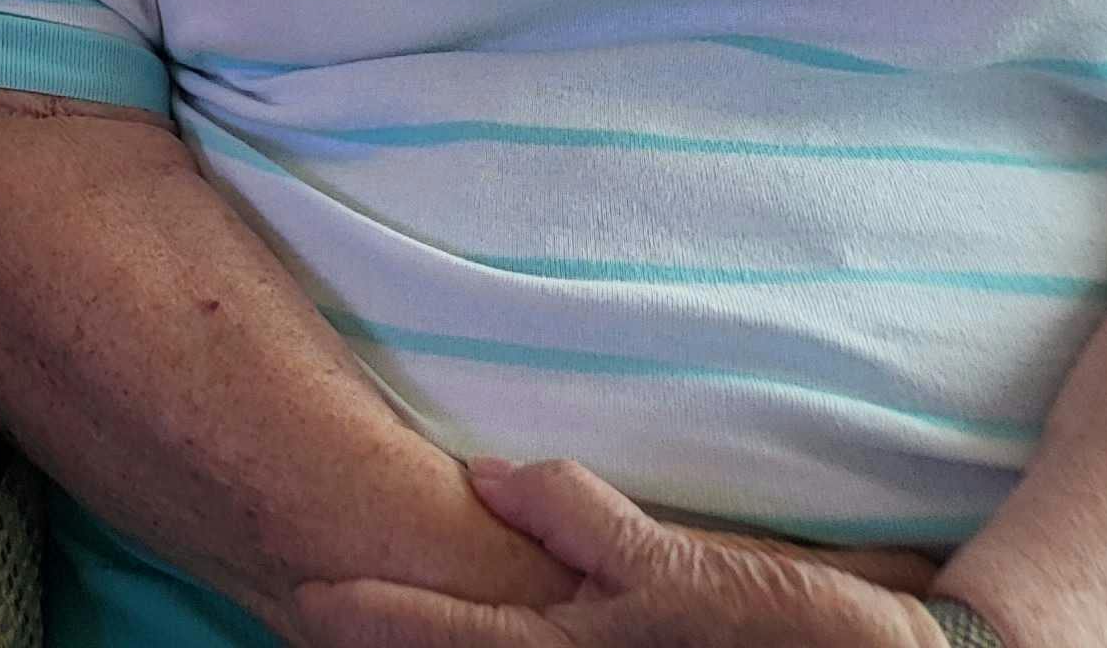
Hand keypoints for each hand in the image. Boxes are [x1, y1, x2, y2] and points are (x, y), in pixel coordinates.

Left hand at [298, 461, 948, 647]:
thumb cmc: (795, 625)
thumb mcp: (685, 566)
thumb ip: (581, 520)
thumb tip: (486, 476)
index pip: (453, 638)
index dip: (375, 615)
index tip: (310, 593)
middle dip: (390, 639)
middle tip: (314, 603)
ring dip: (442, 636)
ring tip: (369, 616)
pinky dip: (494, 643)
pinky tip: (475, 626)